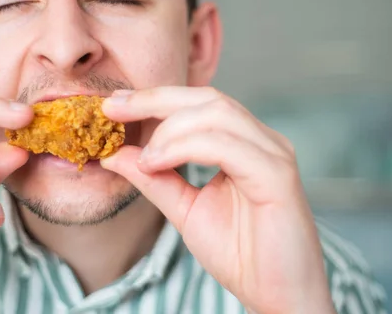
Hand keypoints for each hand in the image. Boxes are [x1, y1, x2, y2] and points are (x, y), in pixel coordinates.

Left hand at [101, 87, 335, 313]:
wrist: (276, 296)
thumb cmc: (240, 253)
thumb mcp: (186, 209)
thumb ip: (155, 179)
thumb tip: (116, 154)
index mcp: (245, 144)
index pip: (200, 104)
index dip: (155, 99)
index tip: (113, 105)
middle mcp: (263, 141)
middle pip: (208, 99)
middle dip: (156, 100)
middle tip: (114, 109)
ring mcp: (274, 155)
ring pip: (217, 115)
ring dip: (169, 129)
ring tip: (144, 156)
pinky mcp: (278, 176)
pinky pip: (227, 146)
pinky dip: (186, 147)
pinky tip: (159, 162)